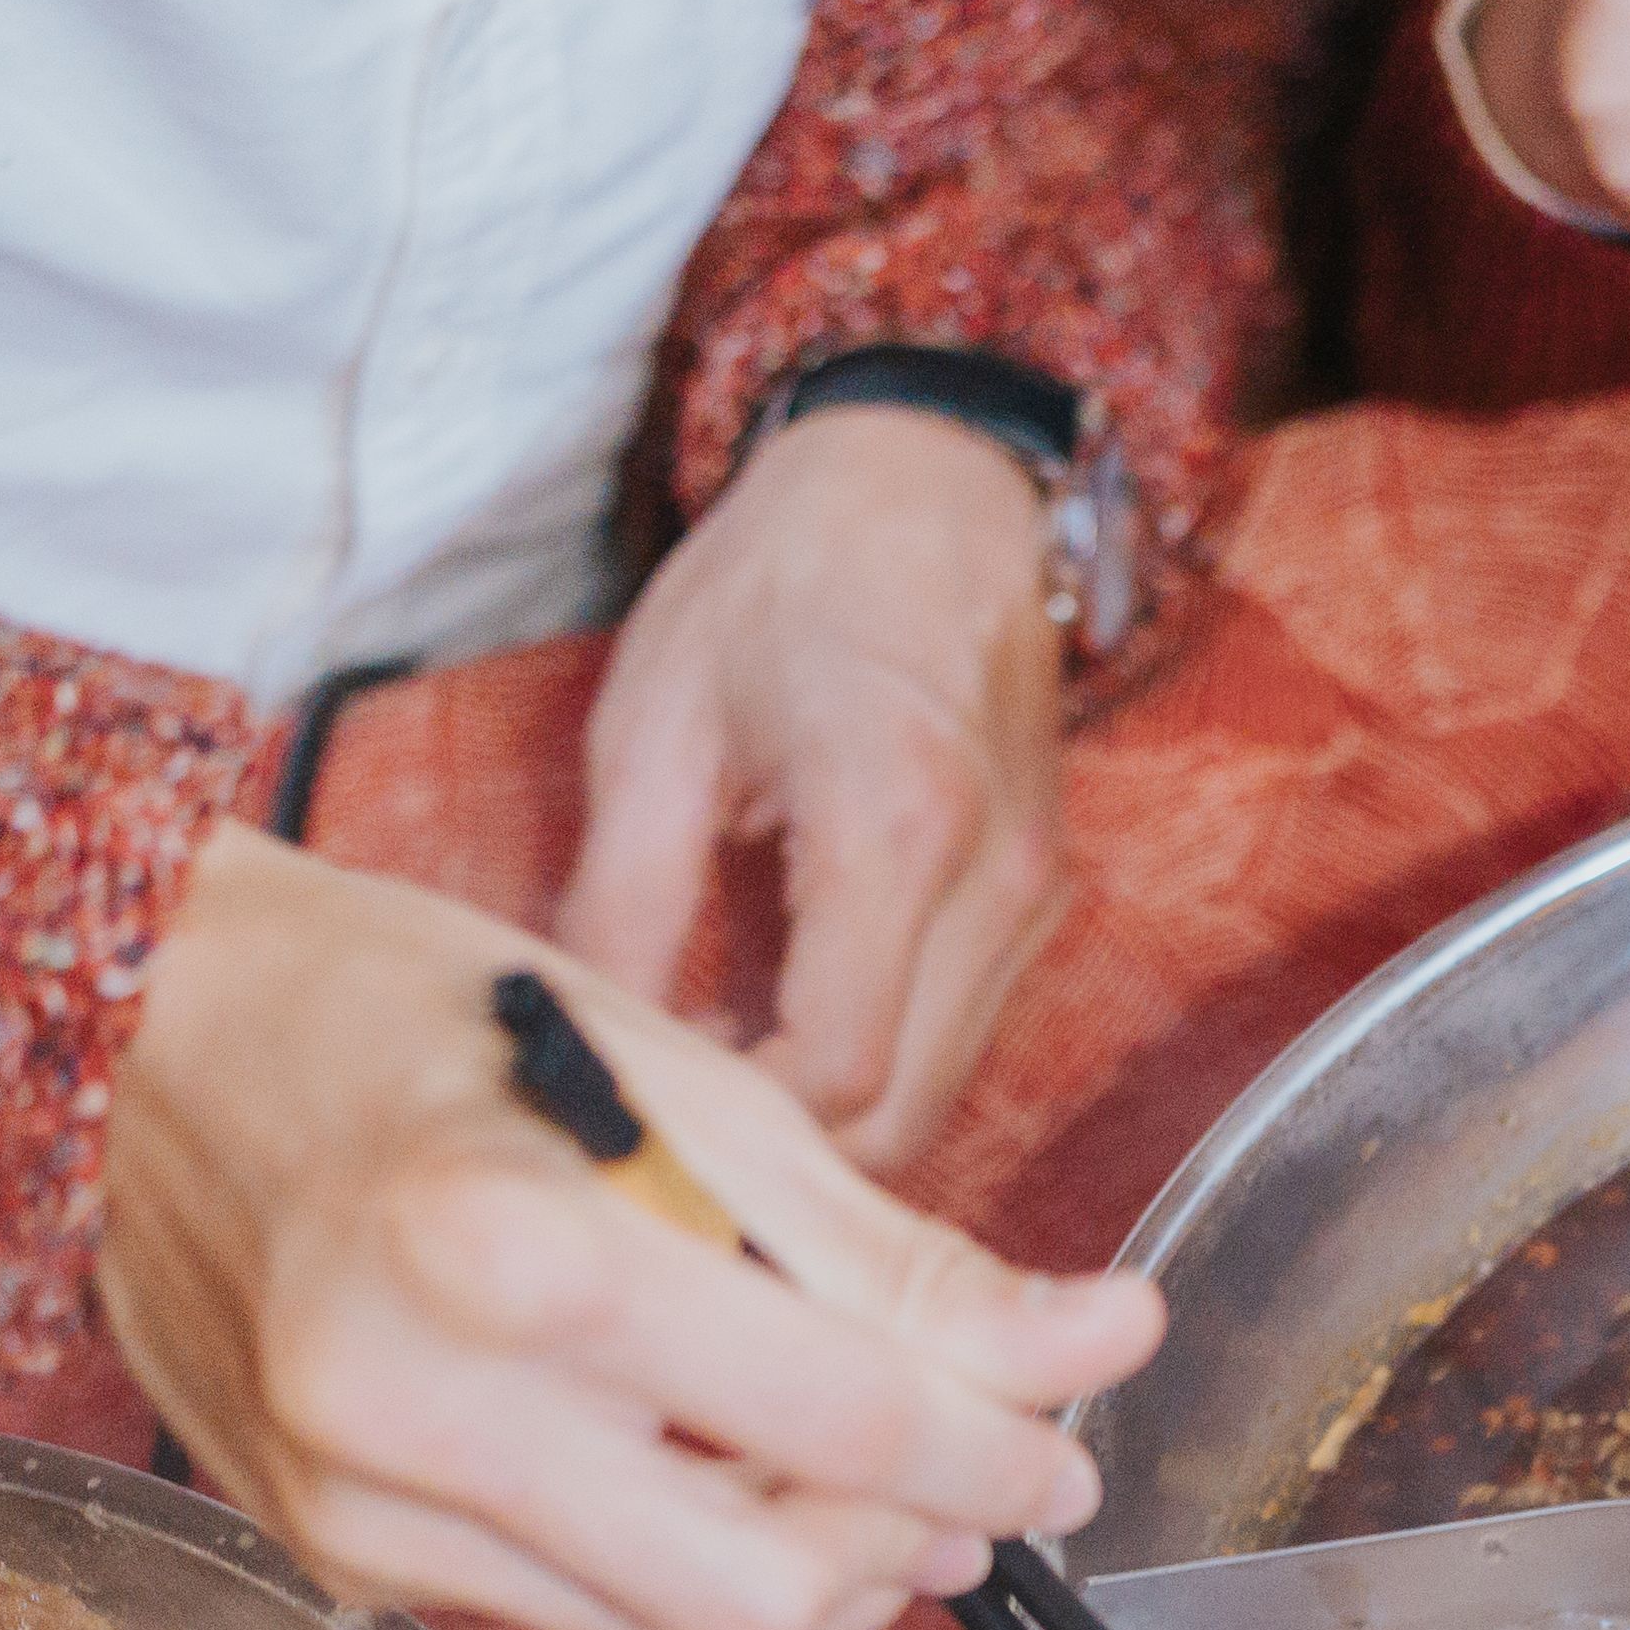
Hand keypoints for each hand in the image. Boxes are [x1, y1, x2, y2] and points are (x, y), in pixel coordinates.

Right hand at [101, 828, 1150, 1629]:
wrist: (127, 1037)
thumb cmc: (410, 1015)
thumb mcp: (681, 1081)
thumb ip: (888, 1254)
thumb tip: (1094, 1346)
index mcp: (517, 1249)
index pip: (843, 1421)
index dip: (1003, 1445)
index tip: (1078, 1422)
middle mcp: (420, 1405)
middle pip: (772, 1595)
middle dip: (918, 1547)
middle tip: (986, 1475)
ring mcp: (362, 1502)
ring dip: (821, 1578)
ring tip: (868, 1476)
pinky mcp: (337, 1552)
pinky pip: (579, 1620)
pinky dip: (687, 1566)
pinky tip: (711, 1473)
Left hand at [554, 403, 1068, 1166]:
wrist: (931, 485)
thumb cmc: (783, 579)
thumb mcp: (656, 721)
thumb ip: (620, 901)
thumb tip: (587, 1046)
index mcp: (894, 821)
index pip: (837, 1069)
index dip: (737, 1118)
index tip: (650, 1088)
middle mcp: (994, 880)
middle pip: (900, 1116)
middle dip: (781, 1143)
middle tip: (669, 1096)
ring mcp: (1035, 898)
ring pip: (937, 1095)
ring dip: (826, 1109)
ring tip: (715, 1050)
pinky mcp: (1041, 901)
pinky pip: (957, 1040)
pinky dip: (873, 1060)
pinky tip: (784, 1011)